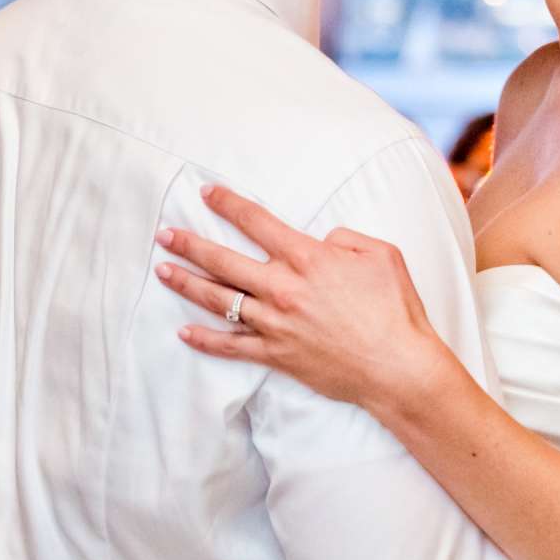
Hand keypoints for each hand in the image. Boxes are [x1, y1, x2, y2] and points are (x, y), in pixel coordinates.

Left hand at [155, 184, 448, 413]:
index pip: (256, 222)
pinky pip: (231, 347)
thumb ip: (345, 237)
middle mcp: (283, 288)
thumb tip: (322, 239)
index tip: (206, 193)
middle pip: (223, 260)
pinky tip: (183, 332)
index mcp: (307, 258)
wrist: (397, 366)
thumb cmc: (395, 309)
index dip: (227, 204)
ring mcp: (275, 324)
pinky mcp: (277, 355)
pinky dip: (205, 340)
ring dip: (187, 283)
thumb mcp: (381, 254)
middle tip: (164, 235)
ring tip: (163, 271)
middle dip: (189, 244)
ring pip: (219, 300)